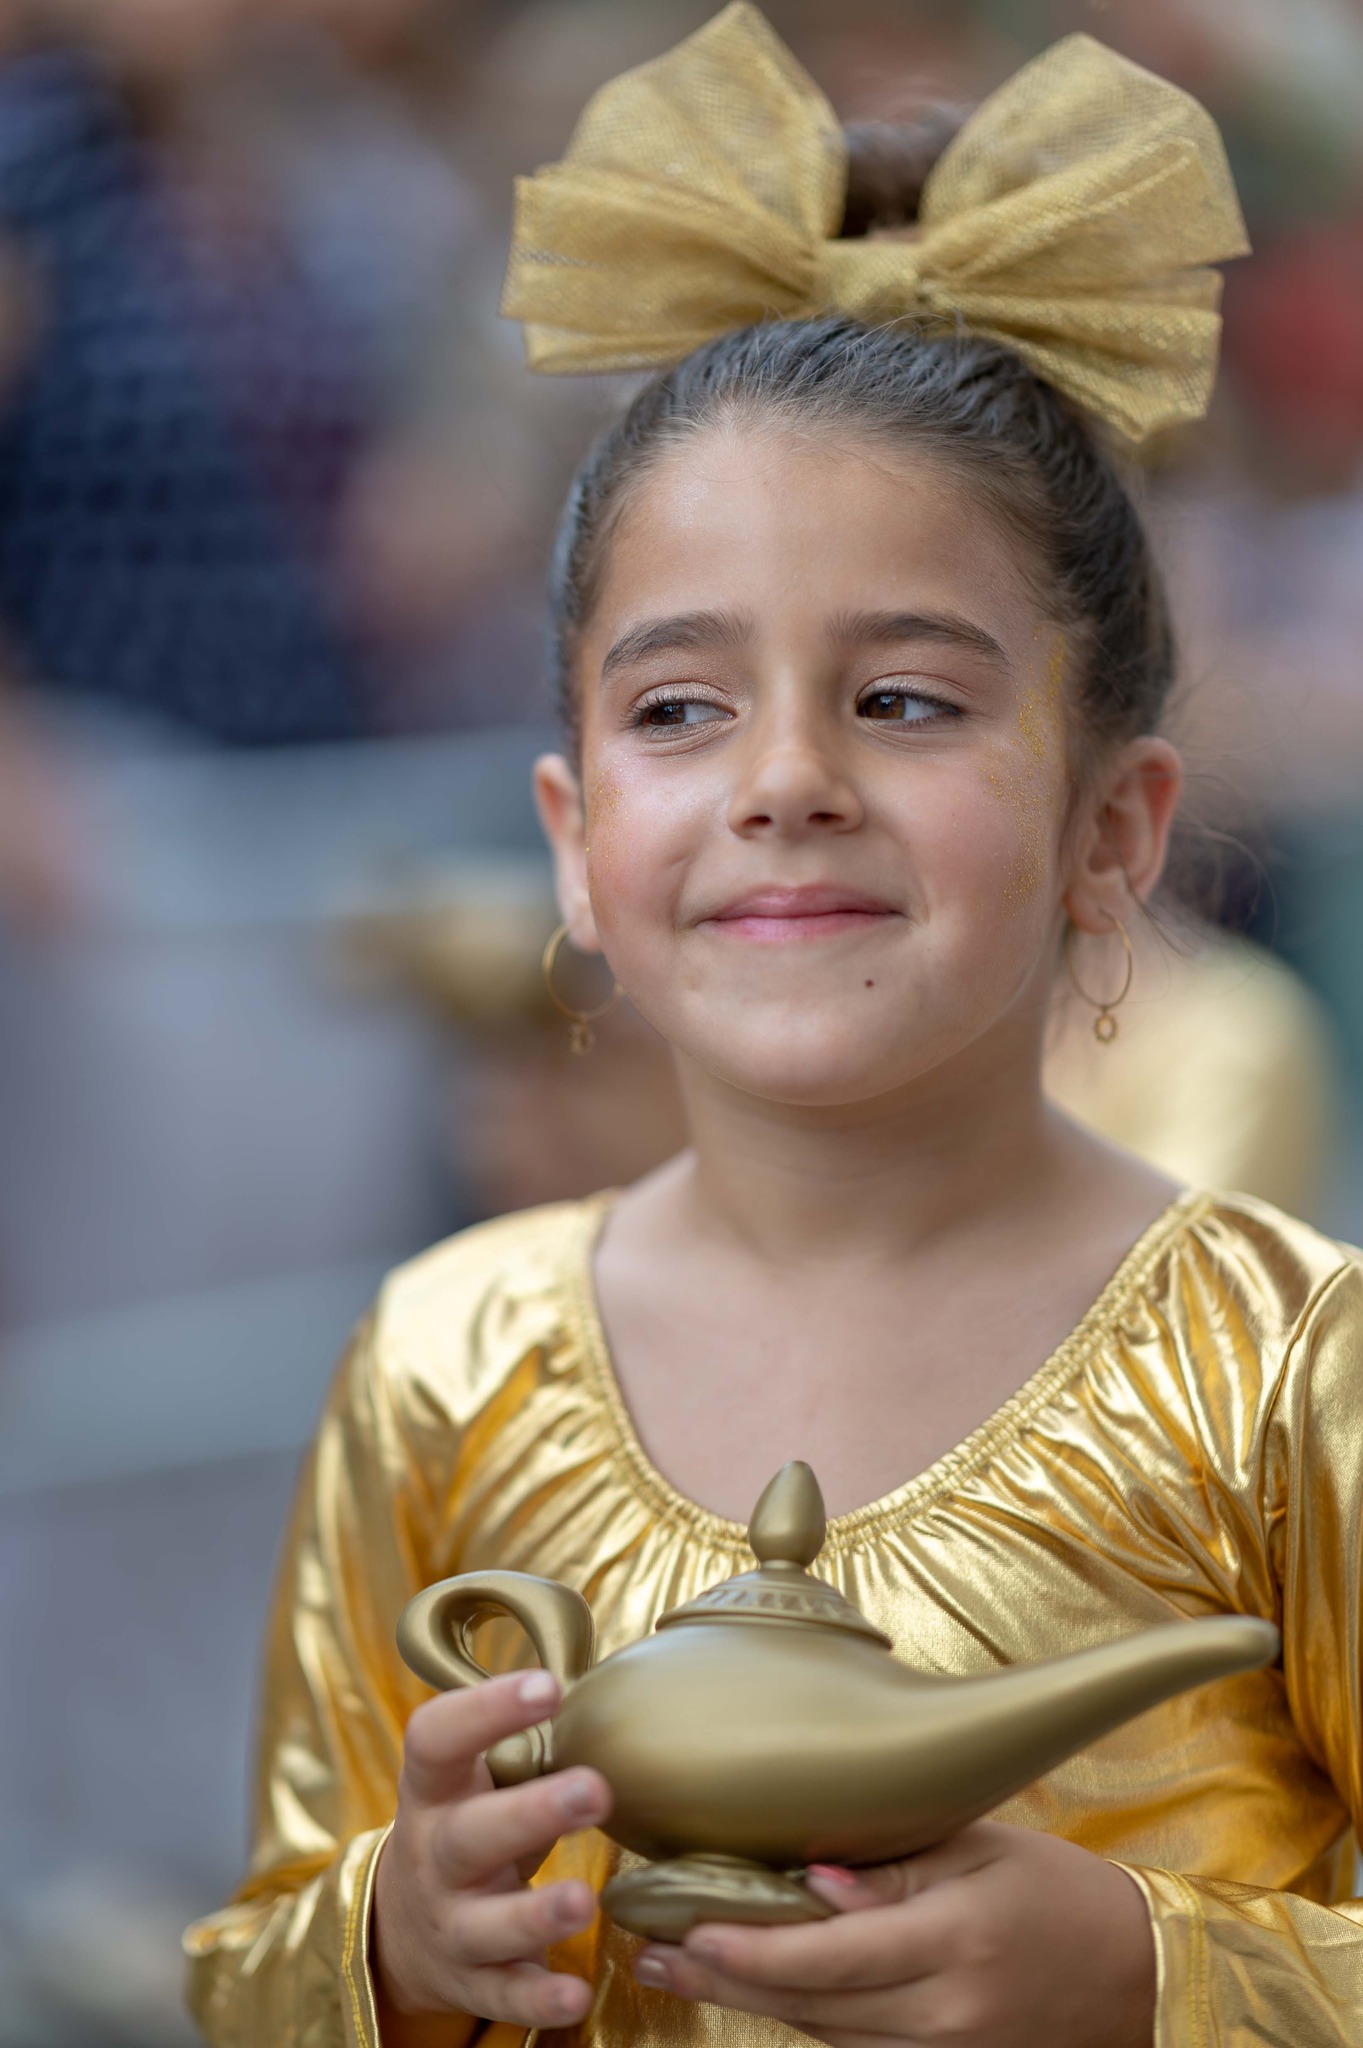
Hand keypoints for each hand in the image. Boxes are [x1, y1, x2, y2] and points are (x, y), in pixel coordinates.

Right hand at [373, 1670, 611, 2031]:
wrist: (402, 1929)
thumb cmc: (466, 1823)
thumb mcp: (474, 1777)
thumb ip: (527, 1738)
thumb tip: (622, 1675)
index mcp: (434, 1790)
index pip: (438, 1738)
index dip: (486, 1708)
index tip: (547, 1684)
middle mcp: (434, 1855)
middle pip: (470, 1834)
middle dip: (531, 1813)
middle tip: (593, 1789)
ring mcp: (450, 1923)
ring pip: (486, 1923)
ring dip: (535, 1913)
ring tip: (585, 1900)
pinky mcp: (472, 1982)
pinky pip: (503, 1995)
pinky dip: (538, 1999)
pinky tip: (577, 1993)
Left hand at [631, 1821, 1155, 2046]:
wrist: (1134, 1972)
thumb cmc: (1054, 1889)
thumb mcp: (982, 1850)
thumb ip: (894, 1869)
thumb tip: (809, 1883)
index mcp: (954, 1941)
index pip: (830, 1956)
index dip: (749, 1948)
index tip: (685, 1928)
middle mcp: (944, 2013)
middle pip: (811, 2004)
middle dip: (724, 1977)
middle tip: (648, 1948)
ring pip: (824, 2034)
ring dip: (748, 2001)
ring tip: (678, 1966)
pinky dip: (802, 2021)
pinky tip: (752, 1992)